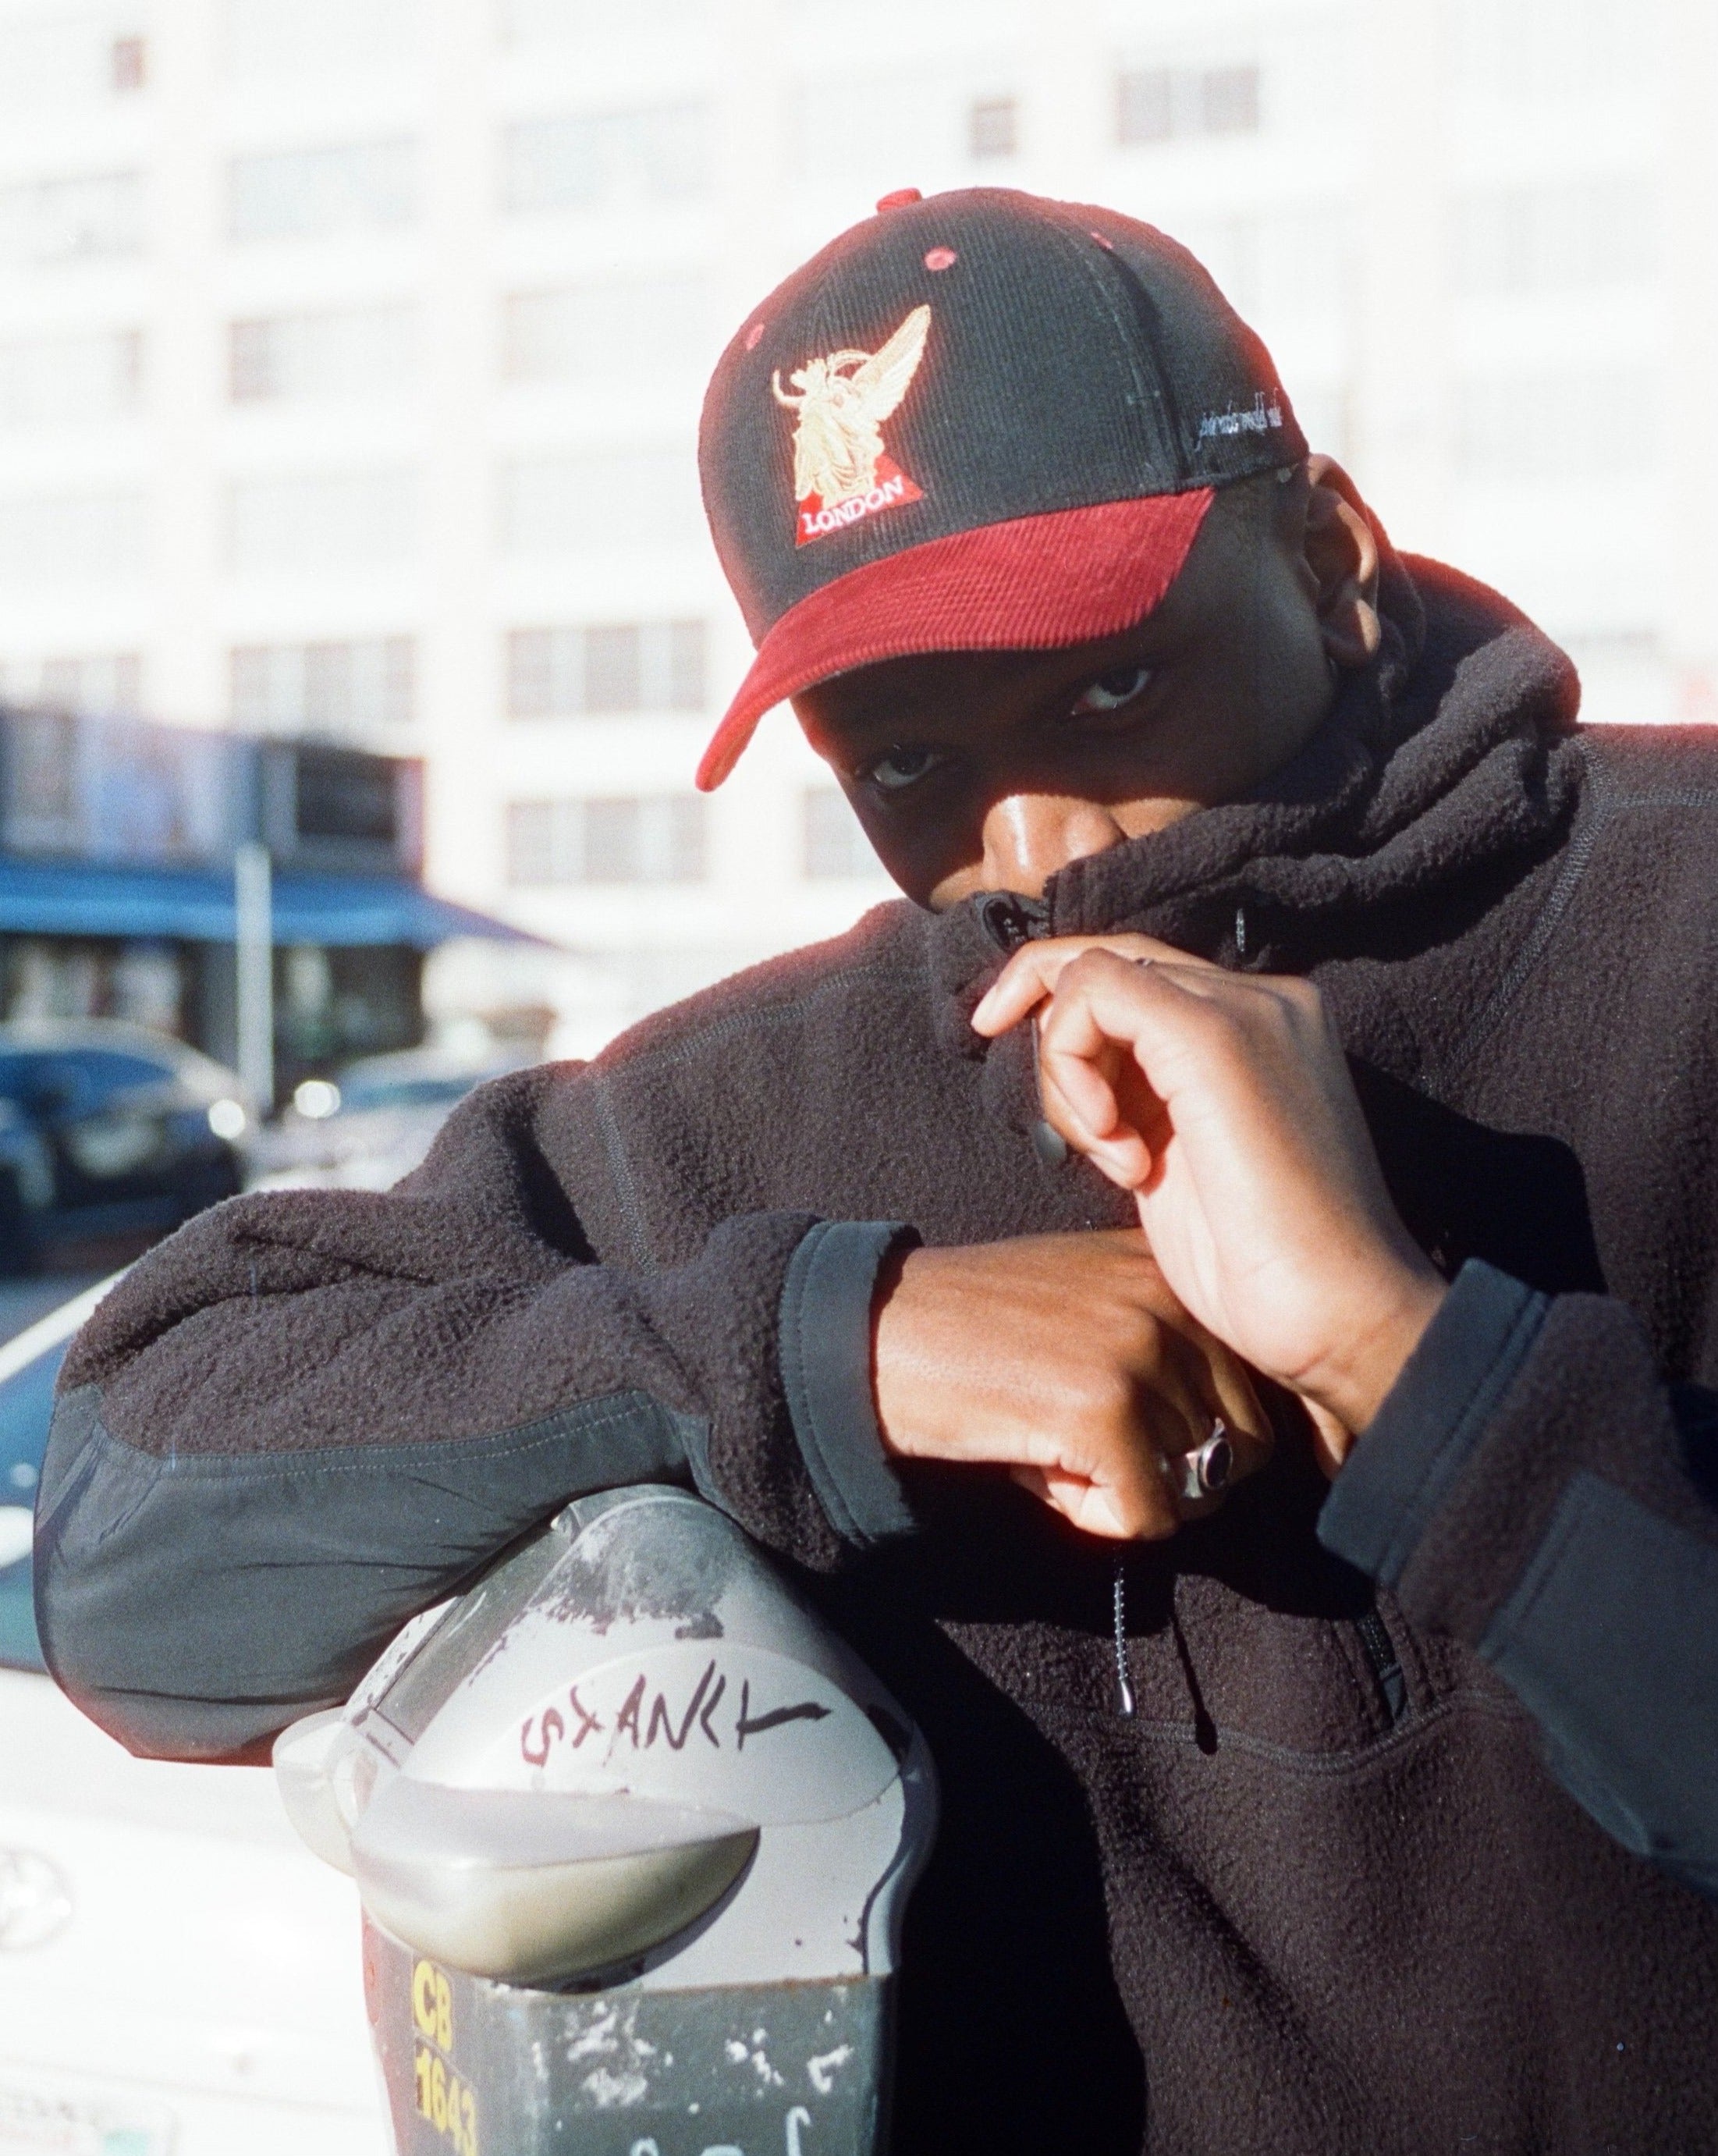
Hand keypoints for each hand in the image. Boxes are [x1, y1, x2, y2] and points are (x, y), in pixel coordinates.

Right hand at [872, 1230, 1271, 1539]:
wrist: (877, 1336)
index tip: (1116, 1423)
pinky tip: (1039, 1470)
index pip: (1250, 1390)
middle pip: (1242, 1444)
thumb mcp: (1083, 1305)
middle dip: (1170, 1471)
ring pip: (1196, 1485)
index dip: (1190, 1434)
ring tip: (1053, 1447)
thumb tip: (1227, 1452)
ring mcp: (1140, 1352)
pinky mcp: (1106, 1411)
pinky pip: (1148, 1516)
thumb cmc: (972, 1333)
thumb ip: (1160, 1348)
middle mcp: (1168, 1300)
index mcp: (1166, 1271)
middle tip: (1084, 1448)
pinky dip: (1095, 1520)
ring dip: (1125, 1492)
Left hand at [971, 938, 1446, 1461]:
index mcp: (1262, 1024)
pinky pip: (1094, 994)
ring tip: (1118, 1158)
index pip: (1138, 973)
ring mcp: (1246, 1008)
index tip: (1007, 1044)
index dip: (1064, 1010)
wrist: (1340, 1313)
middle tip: (1069, 1126)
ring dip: (1066, 1071)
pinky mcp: (1214, 1035)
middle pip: (1108, 961)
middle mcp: (1262, 998)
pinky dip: (1071, 1066)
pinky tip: (1117, 1149)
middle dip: (1053, 1035)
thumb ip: (1140, 1092)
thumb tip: (1068, 1059)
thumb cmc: (1263, 1261)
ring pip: (1091, 977)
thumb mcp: (1179, 1154)